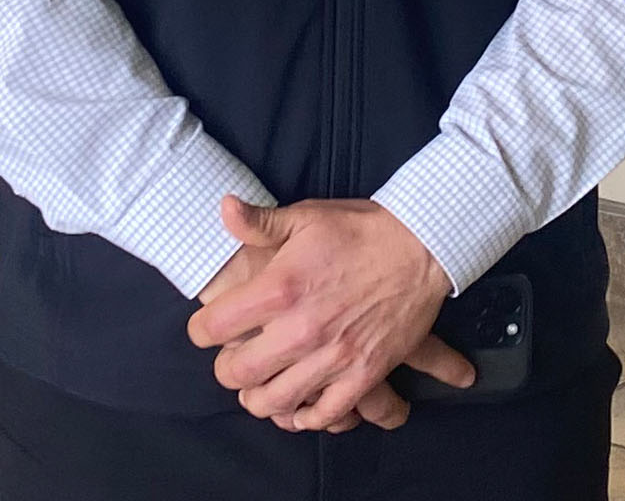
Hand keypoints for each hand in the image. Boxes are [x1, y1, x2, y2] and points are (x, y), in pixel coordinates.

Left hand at [186, 195, 475, 431]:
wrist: (422, 246)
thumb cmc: (360, 230)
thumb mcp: (306, 216)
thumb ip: (259, 222)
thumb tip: (223, 208)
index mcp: (278, 290)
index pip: (212, 328)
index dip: (202, 329)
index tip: (208, 328)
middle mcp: (300, 330)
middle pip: (237, 373)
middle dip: (227, 368)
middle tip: (234, 358)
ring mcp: (332, 357)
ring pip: (274, 402)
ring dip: (259, 397)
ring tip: (260, 385)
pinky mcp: (363, 375)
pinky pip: (324, 415)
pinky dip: (305, 416)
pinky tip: (298, 406)